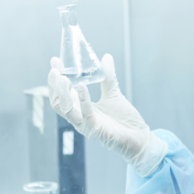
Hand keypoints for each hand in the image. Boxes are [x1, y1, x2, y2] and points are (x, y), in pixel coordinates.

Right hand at [47, 54, 167, 176]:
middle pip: (58, 102)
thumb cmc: (124, 119)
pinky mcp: (96, 131)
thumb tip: (106, 57)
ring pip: (66, 110)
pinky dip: (83, 99)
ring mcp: (86, 125)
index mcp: (81, 109)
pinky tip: (81, 86)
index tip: (55, 61)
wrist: (140, 136)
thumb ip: (107, 77)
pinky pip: (86, 114)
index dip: (56, 78)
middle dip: (54, 85)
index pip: (62, 93)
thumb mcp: (113, 93)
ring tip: (62, 77)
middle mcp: (80, 118)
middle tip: (54, 69)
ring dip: (62, 93)